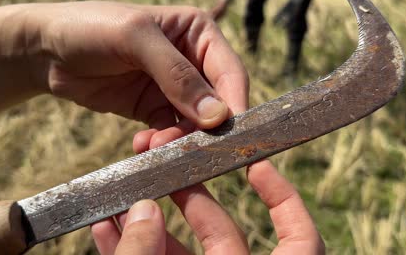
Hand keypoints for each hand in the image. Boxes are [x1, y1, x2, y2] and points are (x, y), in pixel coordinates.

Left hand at [0, 2, 247, 127]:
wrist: (47, 51)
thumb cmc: (91, 29)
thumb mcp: (135, 39)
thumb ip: (176, 75)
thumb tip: (217, 115)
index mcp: (197, 33)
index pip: (229, 71)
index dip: (234, 103)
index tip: (232, 135)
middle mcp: (192, 61)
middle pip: (216, 102)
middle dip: (205, 129)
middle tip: (190, 150)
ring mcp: (174, 89)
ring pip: (194, 124)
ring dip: (180, 141)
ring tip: (155, 146)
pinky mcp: (154, 110)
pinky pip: (169, 134)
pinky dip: (161, 145)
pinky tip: (143, 146)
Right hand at [92, 160, 324, 253]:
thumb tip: (144, 212)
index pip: (300, 239)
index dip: (284, 198)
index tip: (256, 164)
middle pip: (223, 232)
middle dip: (189, 192)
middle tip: (163, 160)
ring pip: (179, 251)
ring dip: (148, 221)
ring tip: (125, 188)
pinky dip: (129, 250)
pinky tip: (105, 226)